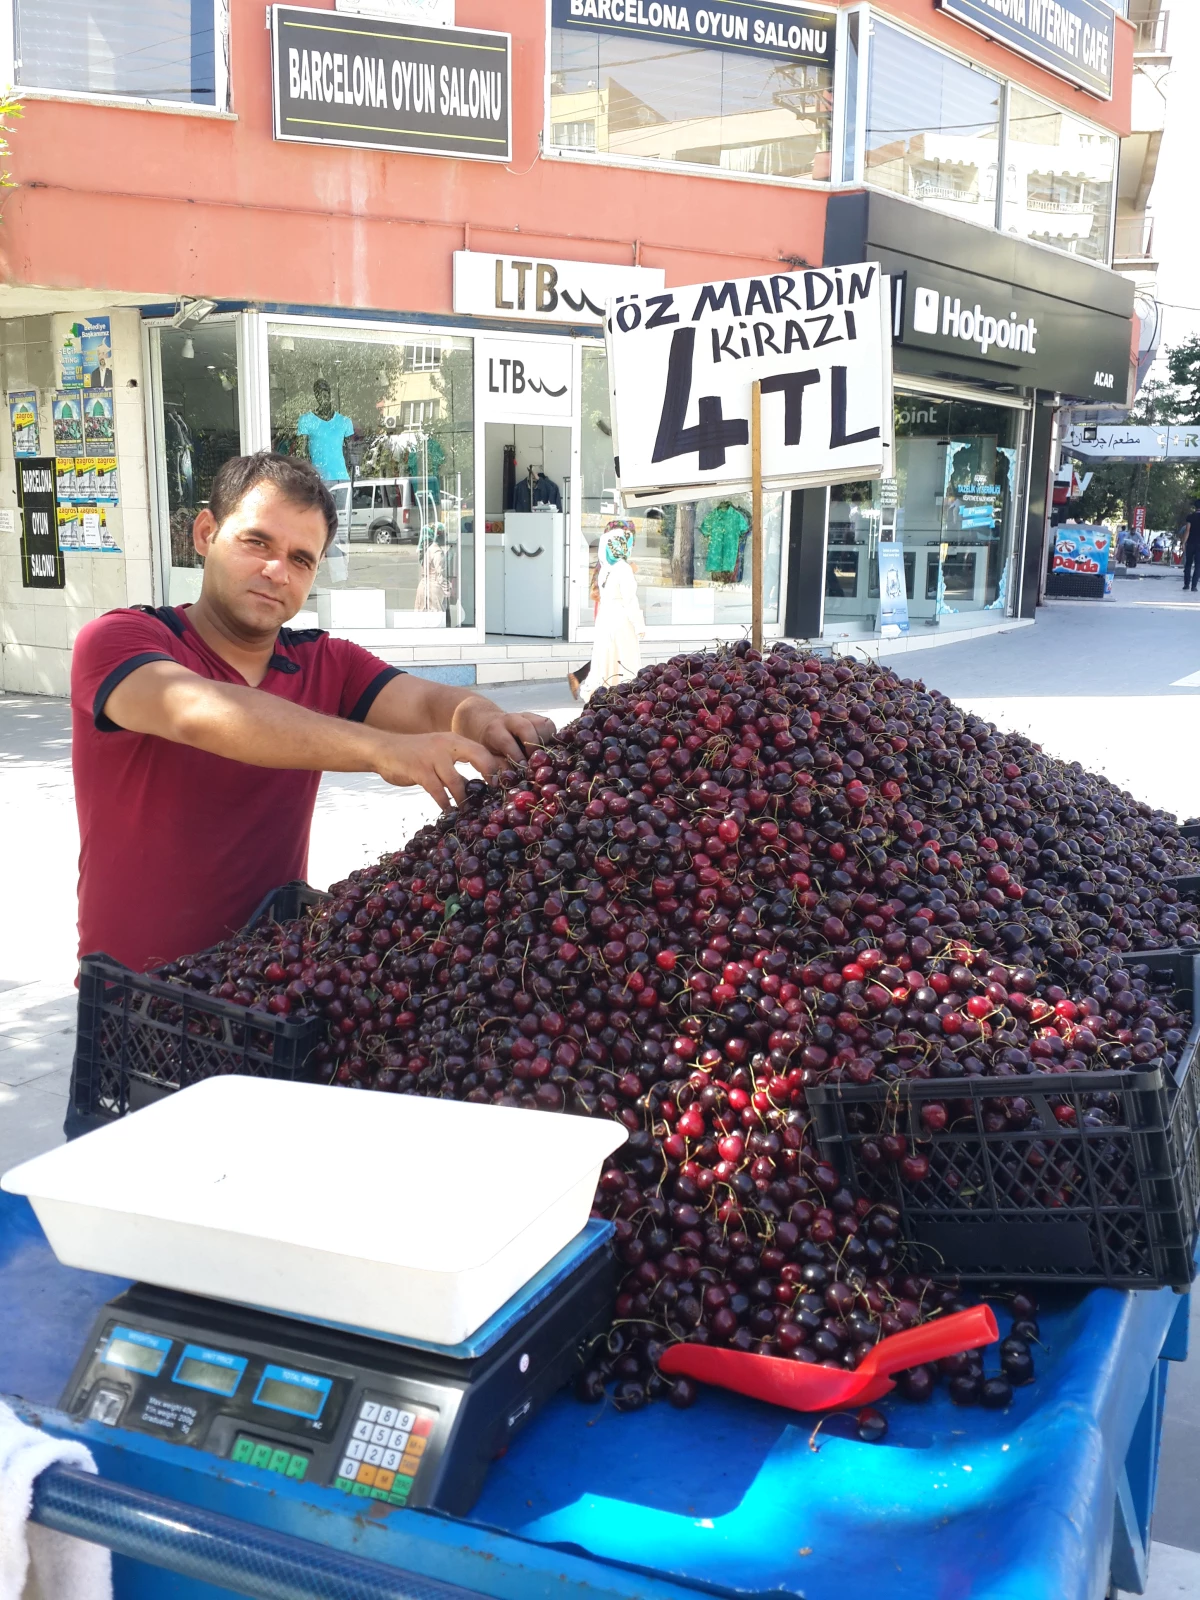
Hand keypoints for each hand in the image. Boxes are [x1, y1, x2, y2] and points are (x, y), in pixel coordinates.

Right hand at [370, 731, 497, 809]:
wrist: (384, 749)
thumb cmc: (415, 754)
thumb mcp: (439, 753)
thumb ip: (457, 764)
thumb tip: (478, 786)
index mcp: (454, 740)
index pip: (483, 751)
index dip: (495, 768)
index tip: (501, 786)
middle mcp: (447, 744)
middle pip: (479, 757)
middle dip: (489, 777)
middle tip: (492, 798)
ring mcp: (433, 757)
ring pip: (457, 782)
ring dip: (464, 800)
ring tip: (467, 811)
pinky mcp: (419, 770)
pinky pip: (438, 791)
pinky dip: (444, 803)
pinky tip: (447, 810)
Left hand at [452, 700, 556, 765]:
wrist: (491, 726)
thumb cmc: (492, 748)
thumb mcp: (489, 758)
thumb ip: (499, 767)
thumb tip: (511, 780)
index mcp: (495, 730)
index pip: (507, 741)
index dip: (516, 755)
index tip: (523, 768)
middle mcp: (510, 720)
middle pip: (526, 728)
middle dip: (533, 746)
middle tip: (537, 762)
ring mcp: (525, 716)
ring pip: (541, 724)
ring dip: (546, 741)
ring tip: (545, 756)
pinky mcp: (538, 718)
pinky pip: (550, 725)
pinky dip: (552, 737)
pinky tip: (548, 748)